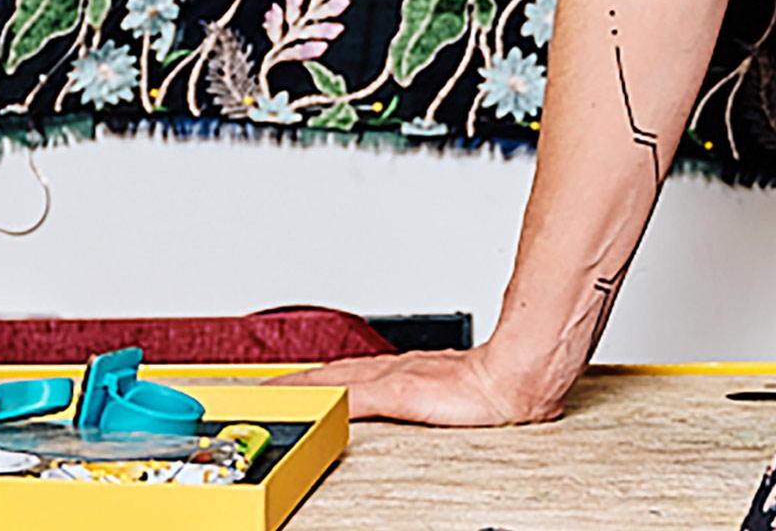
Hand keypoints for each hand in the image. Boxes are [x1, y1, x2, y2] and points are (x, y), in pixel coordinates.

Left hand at [289, 341, 564, 427]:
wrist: (516, 376)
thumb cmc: (494, 385)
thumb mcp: (456, 391)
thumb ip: (440, 392)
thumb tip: (437, 401)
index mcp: (403, 374)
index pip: (350, 376)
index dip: (316, 380)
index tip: (286, 387)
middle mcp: (393, 372)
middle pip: (333, 376)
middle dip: (296, 384)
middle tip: (260, 391)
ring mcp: (394, 380)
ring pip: (334, 382)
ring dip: (300, 388)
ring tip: (269, 396)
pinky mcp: (398, 392)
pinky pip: (350, 397)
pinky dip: (323, 398)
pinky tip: (303, 403)